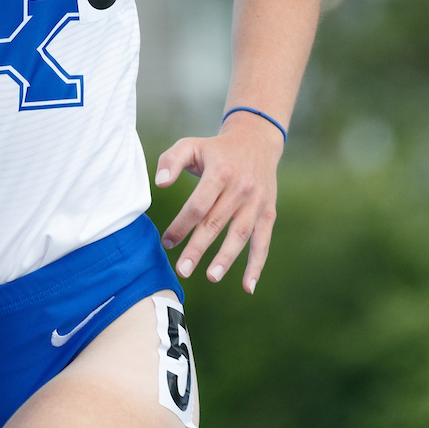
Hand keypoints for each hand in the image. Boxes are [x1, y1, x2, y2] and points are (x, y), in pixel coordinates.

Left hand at [154, 115, 283, 292]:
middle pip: (216, 223)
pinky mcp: (268, 212)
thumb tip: (160, 183)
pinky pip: (263, 242)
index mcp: (220, 172)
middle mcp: (240, 188)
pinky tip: (248, 287)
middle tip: (182, 270)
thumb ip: (171, 161)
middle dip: (198, 248)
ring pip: (240, 235)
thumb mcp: (191, 145)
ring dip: (226, 259)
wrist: (255, 140)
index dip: (181, 225)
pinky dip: (257, 265)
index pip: (198, 204)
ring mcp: (256, 202)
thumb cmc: (215, 149)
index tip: (167, 242)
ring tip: (210, 277)